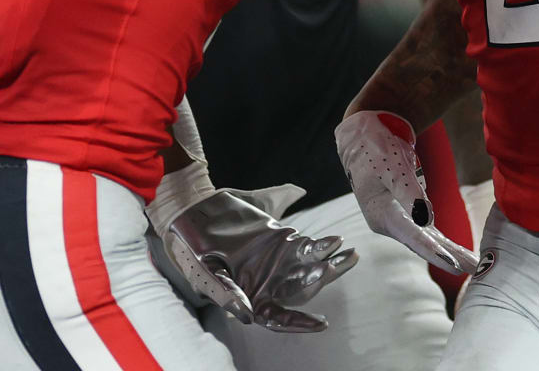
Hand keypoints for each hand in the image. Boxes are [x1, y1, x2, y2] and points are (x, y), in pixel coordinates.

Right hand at [157, 187, 357, 331]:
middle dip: (319, 281)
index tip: (321, 324)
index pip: (279, 318)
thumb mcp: (203, 275)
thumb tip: (247, 318)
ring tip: (348, 256)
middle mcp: (269, 284)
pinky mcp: (281, 239)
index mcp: (251, 300)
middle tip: (332, 269)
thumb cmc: (191, 251)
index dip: (299, 323)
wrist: (190, 215)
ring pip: (310, 268)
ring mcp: (278, 261)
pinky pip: (306, 246)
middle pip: (301, 290)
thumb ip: (225, 295)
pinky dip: (320, 245)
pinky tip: (335, 242)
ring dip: (330, 264)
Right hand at [335, 110, 475, 273]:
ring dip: (452, 254)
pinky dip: (446, 244)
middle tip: (476, 271)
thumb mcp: (392, 168)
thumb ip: (408, 193)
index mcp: (381, 215)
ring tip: (476, 266)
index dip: (434, 251)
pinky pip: (431, 233)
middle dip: (450, 259)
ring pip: (429, 241)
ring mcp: (400, 221)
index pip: (412, 236)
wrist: (364, 139)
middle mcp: (390, 224)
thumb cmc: (376, 149)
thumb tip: (426, 220)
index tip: (454, 265)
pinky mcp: (409, 215)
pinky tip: (462, 254)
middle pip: (423, 245)